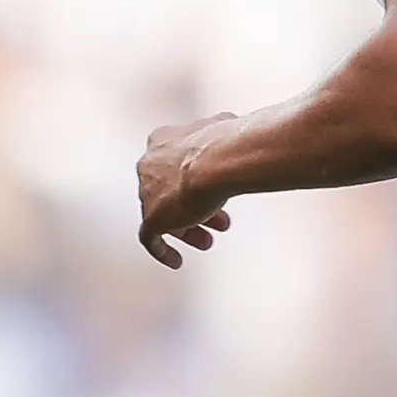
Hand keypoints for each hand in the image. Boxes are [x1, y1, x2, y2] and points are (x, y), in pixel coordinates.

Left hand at [137, 113, 244, 268]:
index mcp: (162, 140)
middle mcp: (150, 164)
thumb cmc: (227, 144)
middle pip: (168, 191)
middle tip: (215, 221)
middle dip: (193, 206)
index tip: (211, 191)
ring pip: (163, 214)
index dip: (195, 180)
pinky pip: (150, 238)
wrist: (219, 158)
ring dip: (186, 228)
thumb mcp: (229, 134)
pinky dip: (162, 250)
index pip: (173, 165)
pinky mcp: (150, 217)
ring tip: (207, 241)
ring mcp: (147, 192)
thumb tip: (248, 139)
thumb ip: (228, 141)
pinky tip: (175, 261)